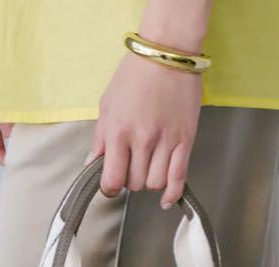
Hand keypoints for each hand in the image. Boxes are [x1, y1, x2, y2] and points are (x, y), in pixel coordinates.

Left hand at [93, 52, 201, 208]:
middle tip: (131, 166)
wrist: (167, 54)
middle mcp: (143, 140)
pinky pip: (179, 177)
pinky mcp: (185, 140)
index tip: (110, 186)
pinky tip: (166, 200)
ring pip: (155, 183)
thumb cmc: (135, 75)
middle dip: (130, 180)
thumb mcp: (108, 104)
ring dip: (149, 182)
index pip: (113, 179)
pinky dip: (172, 194)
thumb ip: (100, 138)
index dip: (110, 188)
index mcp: (119, 131)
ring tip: (147, 167)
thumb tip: (93, 165)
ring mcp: (166, 141)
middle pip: (135, 184)